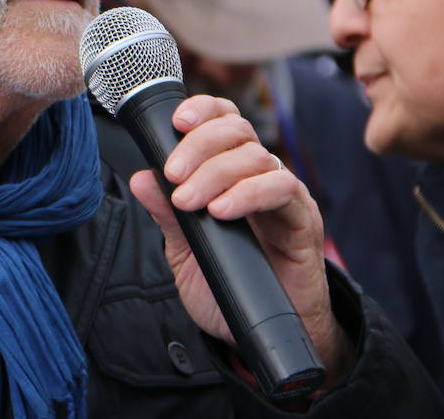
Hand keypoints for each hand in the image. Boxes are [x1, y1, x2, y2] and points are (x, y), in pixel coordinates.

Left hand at [128, 95, 351, 385]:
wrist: (258, 332)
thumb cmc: (226, 286)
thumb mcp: (185, 251)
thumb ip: (167, 214)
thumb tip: (140, 178)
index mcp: (231, 173)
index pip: (224, 121)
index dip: (203, 111)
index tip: (175, 122)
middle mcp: (259, 175)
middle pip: (237, 130)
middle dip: (199, 145)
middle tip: (174, 176)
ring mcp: (284, 195)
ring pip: (255, 156)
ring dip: (216, 173)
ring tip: (190, 202)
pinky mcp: (302, 219)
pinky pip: (282, 188)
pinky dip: (248, 194)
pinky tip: (222, 211)